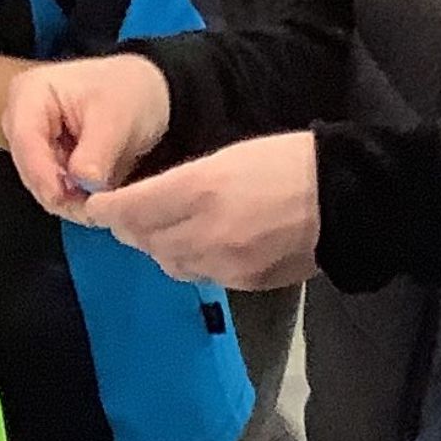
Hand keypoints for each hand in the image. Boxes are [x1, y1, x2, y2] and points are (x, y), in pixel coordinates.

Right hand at [3, 51, 172, 214]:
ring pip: (41, 185)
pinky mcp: (46, 163)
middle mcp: (21, 119)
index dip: (41, 173)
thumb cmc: (128, 92)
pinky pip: (55, 190)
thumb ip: (97, 152)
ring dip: (71, 198)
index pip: (25, 139)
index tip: (63, 198)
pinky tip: (98, 194)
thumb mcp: (117, 117)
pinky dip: (76, 198)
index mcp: (30, 92)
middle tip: (96, 204)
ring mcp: (32, 143)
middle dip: (61, 191)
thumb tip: (84, 183)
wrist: (144, 95)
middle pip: (29, 167)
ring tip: (104, 196)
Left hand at [81, 133, 318, 289]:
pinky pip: (199, 275)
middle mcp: (204, 232)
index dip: (106, 210)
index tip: (95, 206)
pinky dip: (188, 260)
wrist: (345, 199)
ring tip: (163, 228)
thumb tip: (144, 203)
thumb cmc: (288, 162)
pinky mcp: (243, 283)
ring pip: (167, 262)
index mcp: (199, 189)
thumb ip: (181, 183)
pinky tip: (199, 244)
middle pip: (142, 240)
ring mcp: (224, 263)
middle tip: (125, 214)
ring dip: (156, 246)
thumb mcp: (228, 156)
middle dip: (128, 227)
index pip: (129, 210)